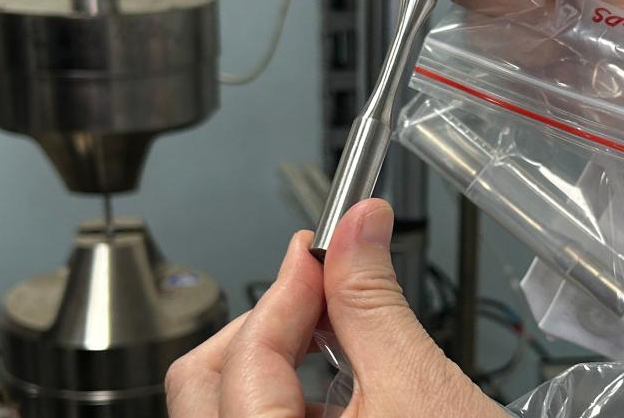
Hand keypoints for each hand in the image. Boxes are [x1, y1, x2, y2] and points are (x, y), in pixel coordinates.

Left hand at [165, 199, 502, 417]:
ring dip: (271, 359)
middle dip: (264, 323)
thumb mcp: (420, 387)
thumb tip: (360, 225)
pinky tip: (333, 388)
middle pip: (203, 383)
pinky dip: (282, 398)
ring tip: (333, 338)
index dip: (285, 288)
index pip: (246, 355)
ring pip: (220, 410)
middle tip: (319, 291)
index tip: (320, 250)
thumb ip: (375, 300)